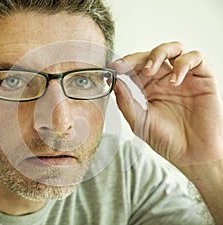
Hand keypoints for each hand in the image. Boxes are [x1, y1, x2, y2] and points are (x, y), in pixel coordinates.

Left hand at [108, 42, 222, 166]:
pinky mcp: (202, 79)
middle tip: (124, 67)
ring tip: (150, 71)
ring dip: (158, 54)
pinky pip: (195, 58)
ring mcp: (183, 78)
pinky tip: (174, 81)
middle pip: (150, 55)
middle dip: (135, 58)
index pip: (135, 67)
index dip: (123, 64)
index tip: (111, 68)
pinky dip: (183, 64)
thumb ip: (126, 102)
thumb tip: (114, 82)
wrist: (192, 155)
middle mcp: (164, 80)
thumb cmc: (166, 140)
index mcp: (148, 89)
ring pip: (173, 49)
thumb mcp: (140, 122)